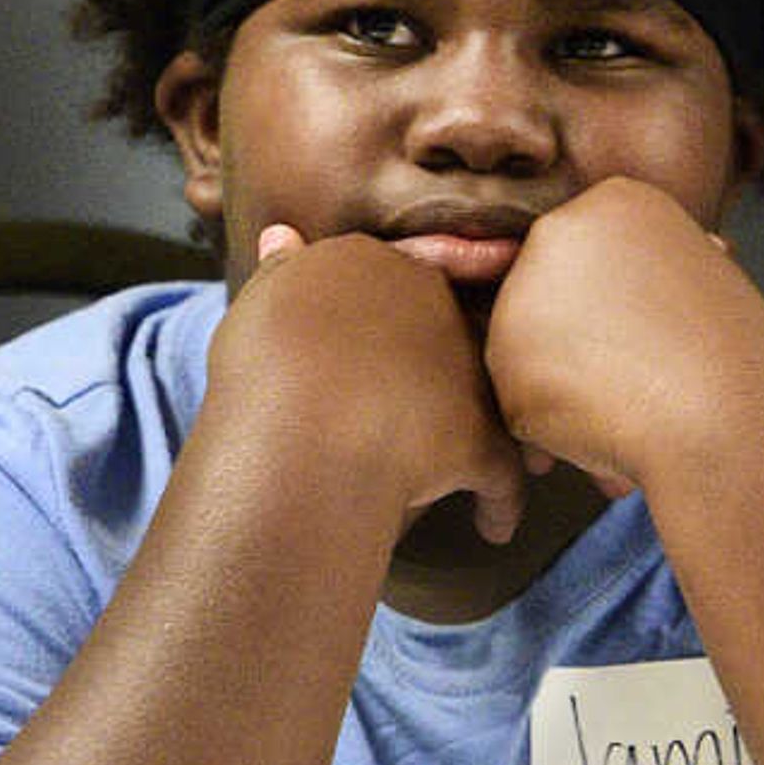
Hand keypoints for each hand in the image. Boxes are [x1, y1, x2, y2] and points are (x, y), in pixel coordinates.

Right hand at [208, 223, 529, 546]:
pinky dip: (500, 503)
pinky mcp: (482, 437)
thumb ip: (280, 270)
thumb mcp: (261, 300)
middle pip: (455, 329)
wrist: (300, 426)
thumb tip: (283, 236)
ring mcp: (466, 371)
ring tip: (481, 468)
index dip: (395, 313)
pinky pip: (502, 474)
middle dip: (453, 363)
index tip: (387, 343)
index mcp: (381, 265)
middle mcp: (435, 306)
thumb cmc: (265, 362)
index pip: (403, 275)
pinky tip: (494, 529)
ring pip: (492, 396)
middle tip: (434, 405)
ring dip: (493, 428)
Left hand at [482, 178, 763, 496]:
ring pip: (526, 355)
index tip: (663, 326)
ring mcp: (523, 292)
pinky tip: (608, 421)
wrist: (734, 416)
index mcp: (614, 201)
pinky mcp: (505, 358)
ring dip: (568, 388)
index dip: (624, 309)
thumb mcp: (699, 275)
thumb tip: (655, 268)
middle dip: (585, 346)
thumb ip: (640, 269)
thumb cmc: (732, 358)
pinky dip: (555, 429)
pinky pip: (519, 404)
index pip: (585, 262)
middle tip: (646, 367)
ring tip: (633, 396)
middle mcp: (557, 230)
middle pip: (545, 301)